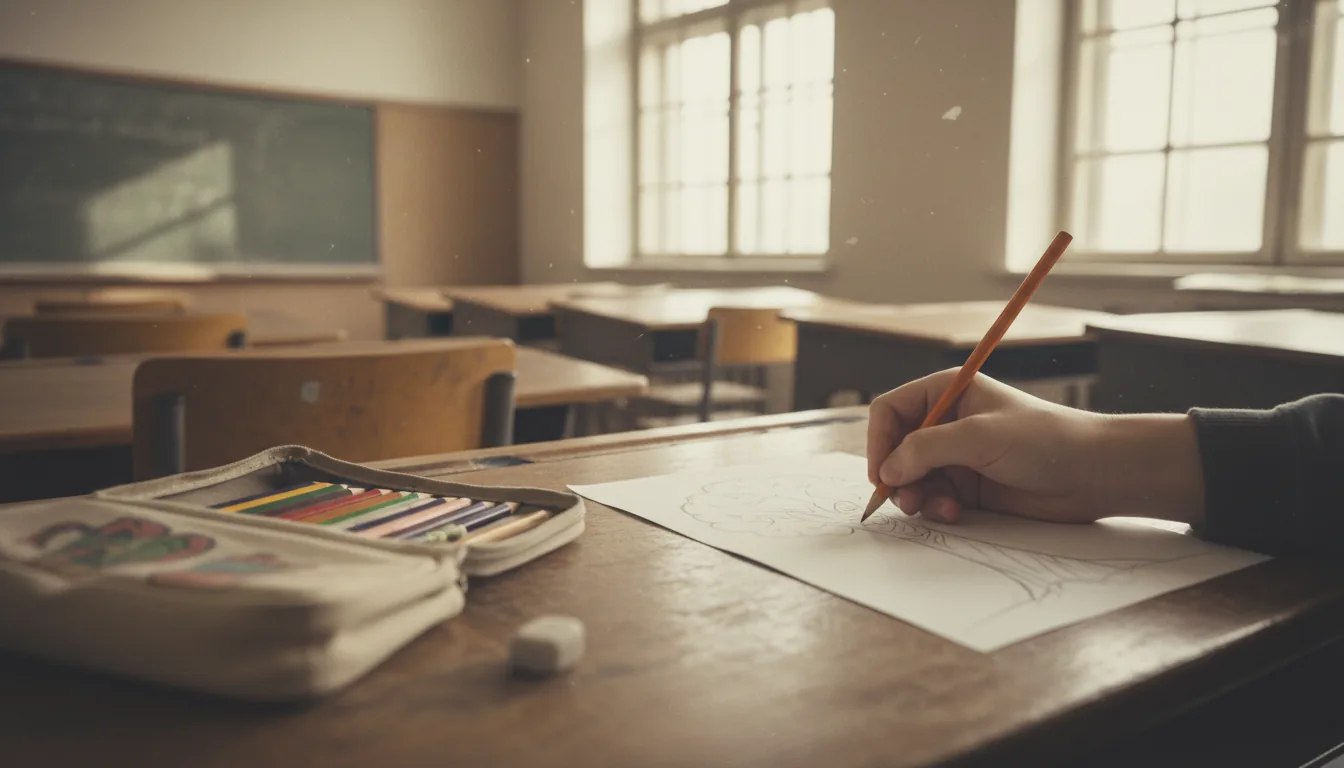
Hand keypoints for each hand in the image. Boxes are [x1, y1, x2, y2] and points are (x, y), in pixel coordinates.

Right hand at [866, 370, 1204, 525]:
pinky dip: (936, 508)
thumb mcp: (979, 436)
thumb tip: (887, 470)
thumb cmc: (1045, 440)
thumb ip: (926, 448)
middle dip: (897, 476)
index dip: (879, 442)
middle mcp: (947, 422)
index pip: (890, 411)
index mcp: (947, 392)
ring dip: (917, 496)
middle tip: (906, 500)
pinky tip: (955, 513)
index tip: (882, 474)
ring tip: (936, 508)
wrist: (1094, 473)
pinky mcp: (969, 487)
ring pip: (912, 478)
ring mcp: (958, 456)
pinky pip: (934, 498)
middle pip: (895, 449)